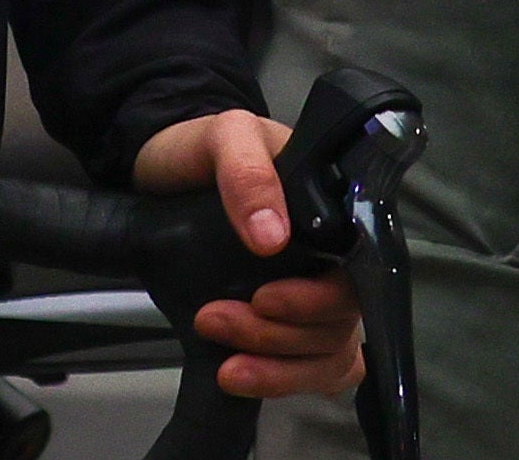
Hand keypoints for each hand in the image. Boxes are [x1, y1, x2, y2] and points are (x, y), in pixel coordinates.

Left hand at [132, 109, 365, 399]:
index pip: (357, 270)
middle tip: (215, 318)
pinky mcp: (283, 322)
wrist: (160, 170)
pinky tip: (247, 379)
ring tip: (226, 363)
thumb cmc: (201, 149)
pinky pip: (315, 369)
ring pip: (330, 354)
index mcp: (333, 208)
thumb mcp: (224, 137)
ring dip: (279, 368)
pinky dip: (286, 382)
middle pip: (340, 321)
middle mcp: (333, 255)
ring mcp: (310, 292)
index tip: (263, 299)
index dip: (318, 300)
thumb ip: (247, 172)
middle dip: (279, 335)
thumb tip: (272, 238)